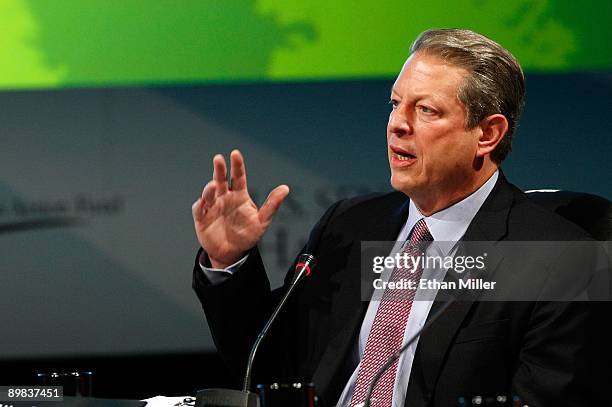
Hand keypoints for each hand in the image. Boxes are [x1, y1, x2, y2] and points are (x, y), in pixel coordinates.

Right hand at [192, 150, 288, 268]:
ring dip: (209, 189)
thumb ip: (272, 204)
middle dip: (219, 169)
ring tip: (213, 186)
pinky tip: (202, 203)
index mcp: (239, 195)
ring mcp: (213, 207)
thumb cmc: (247, 235)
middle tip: (219, 159)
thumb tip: (285, 188)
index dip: (237, 165)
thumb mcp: (263, 220)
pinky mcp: (202, 218)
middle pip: (221, 180)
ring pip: (209, 193)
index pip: (238, 177)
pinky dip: (200, 205)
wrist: (232, 253)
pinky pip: (199, 209)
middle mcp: (225, 197)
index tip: (235, 154)